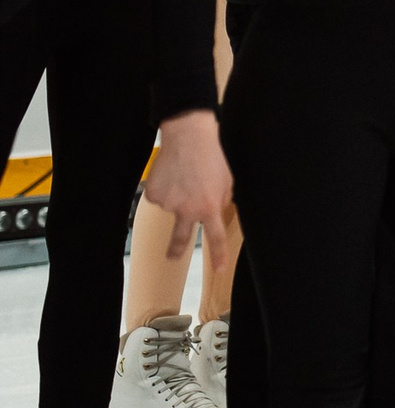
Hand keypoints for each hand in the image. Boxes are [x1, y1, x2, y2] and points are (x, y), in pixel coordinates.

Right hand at [143, 111, 233, 270]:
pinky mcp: (153, 195)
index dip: (218, 255)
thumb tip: (217, 209)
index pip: (216, 237)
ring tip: (184, 174)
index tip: (219, 269)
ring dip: (177, 194)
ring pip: (172, 205)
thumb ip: (222, 200)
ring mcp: (168, 204)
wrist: (188, 138)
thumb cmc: (212, 157)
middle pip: (182, 237)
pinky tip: (171, 173)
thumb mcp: (227, 181)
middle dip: (176, 249)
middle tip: (172, 256)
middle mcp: (187, 210)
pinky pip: (159, 195)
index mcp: (210, 207)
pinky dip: (164, 187)